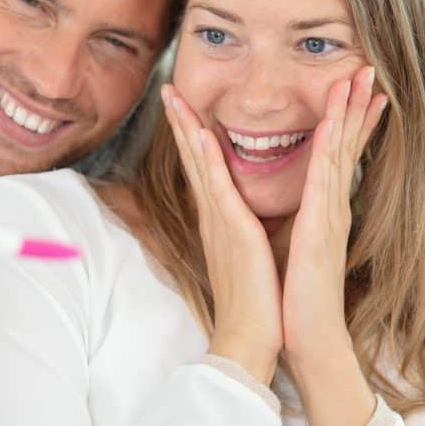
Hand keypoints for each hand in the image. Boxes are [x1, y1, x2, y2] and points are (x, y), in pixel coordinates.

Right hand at [162, 85, 282, 383]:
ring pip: (199, 164)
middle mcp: (213, 215)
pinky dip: (207, 160)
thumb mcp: (250, 254)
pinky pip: (218, 189)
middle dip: (180, 120)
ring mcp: (219, 221)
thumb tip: (245, 214)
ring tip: (175, 95)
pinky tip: (200, 134)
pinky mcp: (233, 232)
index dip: (191, 135)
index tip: (184, 106)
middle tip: (169, 87)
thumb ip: (242, 228)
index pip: (202, 168)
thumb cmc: (256, 301)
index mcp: (220, 219)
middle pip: (192, 158)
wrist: (251, 338)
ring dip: (187, 126)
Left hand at [282, 66, 386, 364]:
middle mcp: (329, 208)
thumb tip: (287, 199)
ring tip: (355, 79)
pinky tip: (330, 124)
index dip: (346, 120)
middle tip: (365, 69)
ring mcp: (328, 217)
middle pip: (342, 145)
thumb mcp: (290, 243)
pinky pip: (323, 182)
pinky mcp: (319, 230)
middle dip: (353, 106)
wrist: (300, 336)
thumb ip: (293, 215)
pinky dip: (326, 149)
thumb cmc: (292, 294)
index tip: (352, 88)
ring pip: (337, 154)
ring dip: (345, 114)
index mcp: (320, 209)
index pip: (334, 154)